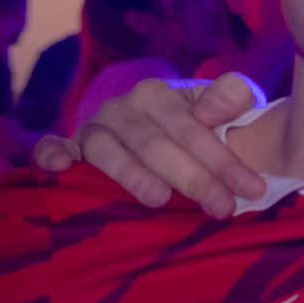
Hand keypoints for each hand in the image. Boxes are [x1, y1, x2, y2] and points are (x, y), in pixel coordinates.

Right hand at [34, 75, 265, 219]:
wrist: (166, 134)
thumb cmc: (201, 128)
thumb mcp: (226, 107)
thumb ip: (233, 95)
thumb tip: (209, 111)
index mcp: (158, 95)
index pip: (191, 128)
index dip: (223, 159)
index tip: (251, 189)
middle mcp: (122, 108)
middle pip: (155, 144)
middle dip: (192, 178)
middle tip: (221, 208)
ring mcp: (94, 128)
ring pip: (108, 150)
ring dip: (131, 174)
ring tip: (159, 199)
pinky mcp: (72, 149)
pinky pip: (56, 148)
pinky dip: (52, 155)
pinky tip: (57, 168)